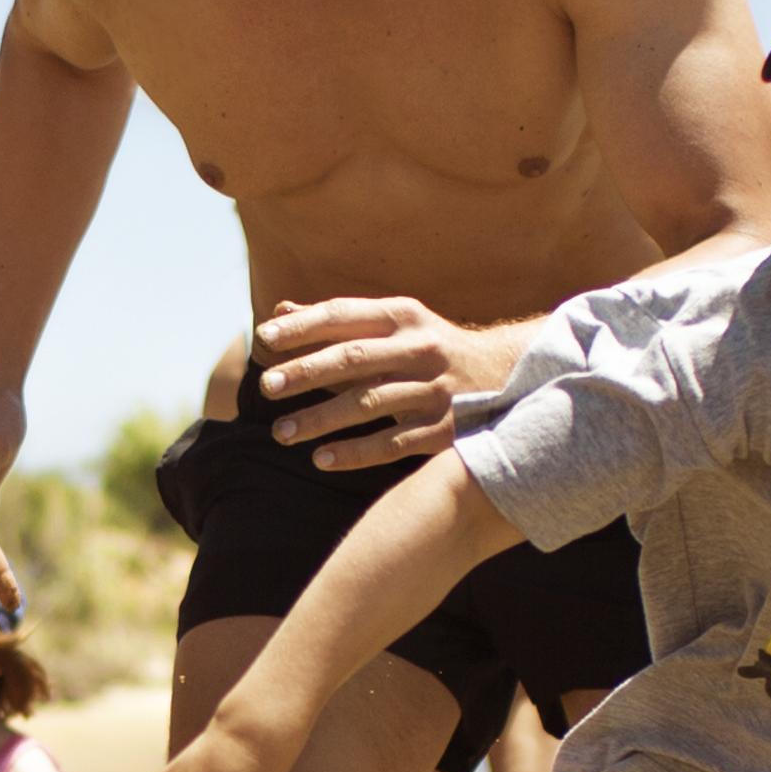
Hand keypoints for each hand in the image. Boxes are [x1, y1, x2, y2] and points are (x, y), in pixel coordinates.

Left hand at [249, 296, 523, 472]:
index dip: (303, 327)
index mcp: (404, 317)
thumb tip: (279, 312)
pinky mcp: (445, 430)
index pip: (344, 315)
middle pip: (354, 359)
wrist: (506, 379)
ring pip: (369, 403)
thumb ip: (337, 322)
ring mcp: (435, 391)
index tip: (263, 339)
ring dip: (321, 419)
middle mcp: (421, 349)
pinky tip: (321, 459)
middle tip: (266, 387)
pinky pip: (393, 443)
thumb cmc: (431, 350)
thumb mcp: (394, 326)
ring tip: (281, 433)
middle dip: (306, 372)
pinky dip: (355, 452)